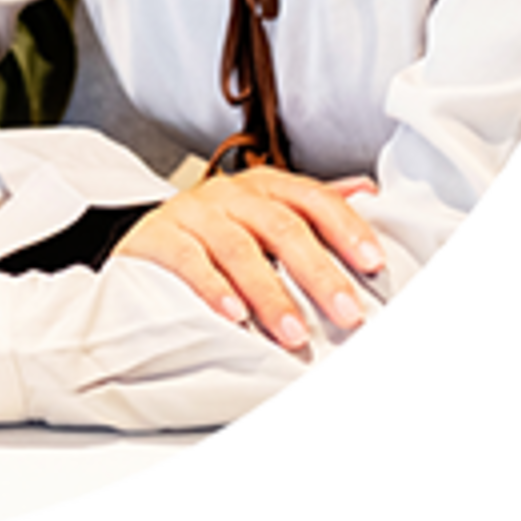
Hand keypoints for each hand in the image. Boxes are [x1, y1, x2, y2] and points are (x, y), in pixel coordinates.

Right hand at [113, 168, 385, 349]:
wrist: (146, 243)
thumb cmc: (217, 235)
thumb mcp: (265, 217)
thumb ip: (313, 209)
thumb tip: (370, 193)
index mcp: (263, 187)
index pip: (312, 198)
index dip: (346, 228)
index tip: (374, 263)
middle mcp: (229, 193)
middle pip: (280, 226)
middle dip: (318, 272)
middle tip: (349, 313)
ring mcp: (191, 212)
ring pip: (237, 248)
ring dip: (270, 293)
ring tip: (295, 334)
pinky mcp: (158, 236)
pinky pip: (189, 260)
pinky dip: (214, 289)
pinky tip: (235, 316)